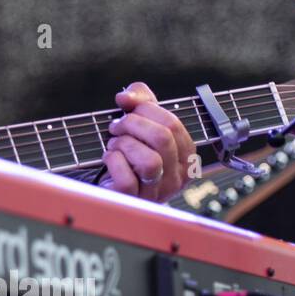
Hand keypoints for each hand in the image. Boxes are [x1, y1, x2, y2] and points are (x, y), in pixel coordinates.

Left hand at [99, 81, 195, 203]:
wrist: (112, 186)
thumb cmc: (130, 153)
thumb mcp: (141, 122)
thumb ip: (140, 100)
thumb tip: (126, 97)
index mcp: (185, 155)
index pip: (173, 123)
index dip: (146, 110)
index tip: (128, 112)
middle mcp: (176, 176)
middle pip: (162, 138)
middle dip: (132, 124)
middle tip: (116, 127)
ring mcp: (157, 191)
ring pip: (150, 162)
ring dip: (124, 144)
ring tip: (115, 145)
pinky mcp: (134, 199)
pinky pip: (127, 181)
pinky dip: (113, 162)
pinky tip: (109, 158)